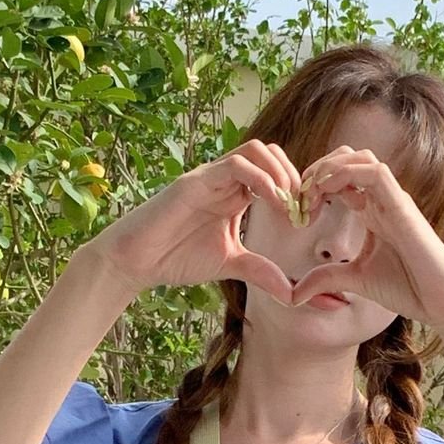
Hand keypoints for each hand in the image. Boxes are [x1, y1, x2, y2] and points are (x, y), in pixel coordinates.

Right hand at [85, 141, 301, 304]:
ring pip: (256, 150)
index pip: (275, 172)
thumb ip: (260, 271)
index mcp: (235, 193)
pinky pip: (236, 165)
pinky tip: (271, 204)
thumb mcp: (229, 264)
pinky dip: (261, 179)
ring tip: (288, 207)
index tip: (307, 218)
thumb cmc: (175, 257)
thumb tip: (292, 293)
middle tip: (302, 210)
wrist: (136, 261)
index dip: (296, 190)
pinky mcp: (196, 181)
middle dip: (294, 177)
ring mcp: (210, 176)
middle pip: (270, 152)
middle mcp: (225, 179)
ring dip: (280, 174)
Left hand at [287, 146, 443, 331]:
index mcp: (372, 211)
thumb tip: (293, 294)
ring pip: (360, 157)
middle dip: (317, 170)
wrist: (443, 301)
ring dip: (329, 168)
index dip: (313, 187)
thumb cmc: (409, 288)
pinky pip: (375, 172)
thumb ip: (325, 278)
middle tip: (300, 199)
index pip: (339, 178)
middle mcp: (382, 199)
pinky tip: (328, 193)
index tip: (297, 212)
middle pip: (347, 158)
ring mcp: (393, 199)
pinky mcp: (403, 206)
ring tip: (311, 194)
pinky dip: (347, 173)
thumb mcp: (355, 280)